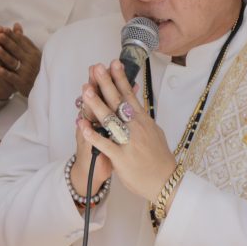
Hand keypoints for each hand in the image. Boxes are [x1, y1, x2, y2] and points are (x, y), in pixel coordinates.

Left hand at [0, 22, 41, 97]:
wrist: (44, 88)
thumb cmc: (37, 67)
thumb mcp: (33, 53)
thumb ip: (24, 39)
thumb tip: (16, 24)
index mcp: (34, 53)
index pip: (21, 42)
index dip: (12, 35)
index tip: (3, 29)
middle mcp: (31, 61)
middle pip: (17, 50)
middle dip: (7, 42)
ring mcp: (26, 72)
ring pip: (14, 62)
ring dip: (5, 55)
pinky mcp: (22, 82)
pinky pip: (12, 77)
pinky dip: (4, 73)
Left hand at [77, 61, 176, 201]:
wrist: (165, 182)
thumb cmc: (160, 158)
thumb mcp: (155, 133)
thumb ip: (144, 119)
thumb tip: (138, 106)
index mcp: (143, 121)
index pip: (130, 95)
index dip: (120, 79)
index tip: (113, 63)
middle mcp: (136, 128)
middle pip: (118, 102)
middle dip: (106, 83)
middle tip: (96, 68)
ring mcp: (129, 142)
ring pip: (110, 119)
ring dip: (96, 104)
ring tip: (85, 90)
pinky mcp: (121, 158)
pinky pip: (104, 144)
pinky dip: (92, 134)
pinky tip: (81, 124)